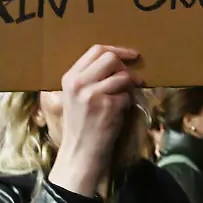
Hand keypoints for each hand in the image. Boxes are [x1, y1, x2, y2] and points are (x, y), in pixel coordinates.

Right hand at [48, 45, 140, 196]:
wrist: (80, 152)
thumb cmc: (81, 124)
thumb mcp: (76, 96)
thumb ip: (90, 76)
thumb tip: (118, 59)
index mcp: (70, 77)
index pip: (96, 50)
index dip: (117, 49)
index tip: (131, 55)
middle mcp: (78, 83)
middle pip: (110, 58)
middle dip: (125, 67)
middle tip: (132, 78)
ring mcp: (92, 94)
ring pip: (122, 76)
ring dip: (128, 87)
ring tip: (121, 100)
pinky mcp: (107, 106)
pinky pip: (127, 95)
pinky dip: (127, 103)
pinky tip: (118, 113)